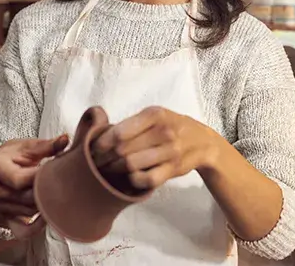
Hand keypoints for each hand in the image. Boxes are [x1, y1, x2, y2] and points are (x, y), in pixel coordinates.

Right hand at [0, 135, 68, 235]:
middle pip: (25, 198)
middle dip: (46, 191)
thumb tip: (65, 139)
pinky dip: (39, 226)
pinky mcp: (4, 219)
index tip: (57, 172)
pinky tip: (49, 214)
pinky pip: (23, 231)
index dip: (41, 178)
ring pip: (28, 212)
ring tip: (56, 191)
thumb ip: (47, 145)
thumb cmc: (14, 155)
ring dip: (45, 204)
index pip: (20, 180)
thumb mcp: (27, 146)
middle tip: (62, 183)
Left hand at [91, 106, 221, 192]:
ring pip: (132, 165)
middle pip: (122, 150)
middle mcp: (164, 131)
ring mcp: (170, 151)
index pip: (119, 132)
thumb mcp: (155, 116)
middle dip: (105, 159)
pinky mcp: (174, 169)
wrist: (202, 142)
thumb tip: (96, 132)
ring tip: (109, 171)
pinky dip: (134, 180)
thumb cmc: (171, 127)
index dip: (100, 144)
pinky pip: (147, 179)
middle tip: (97, 164)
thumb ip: (130, 123)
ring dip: (116, 171)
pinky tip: (130, 177)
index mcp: (154, 114)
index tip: (92, 151)